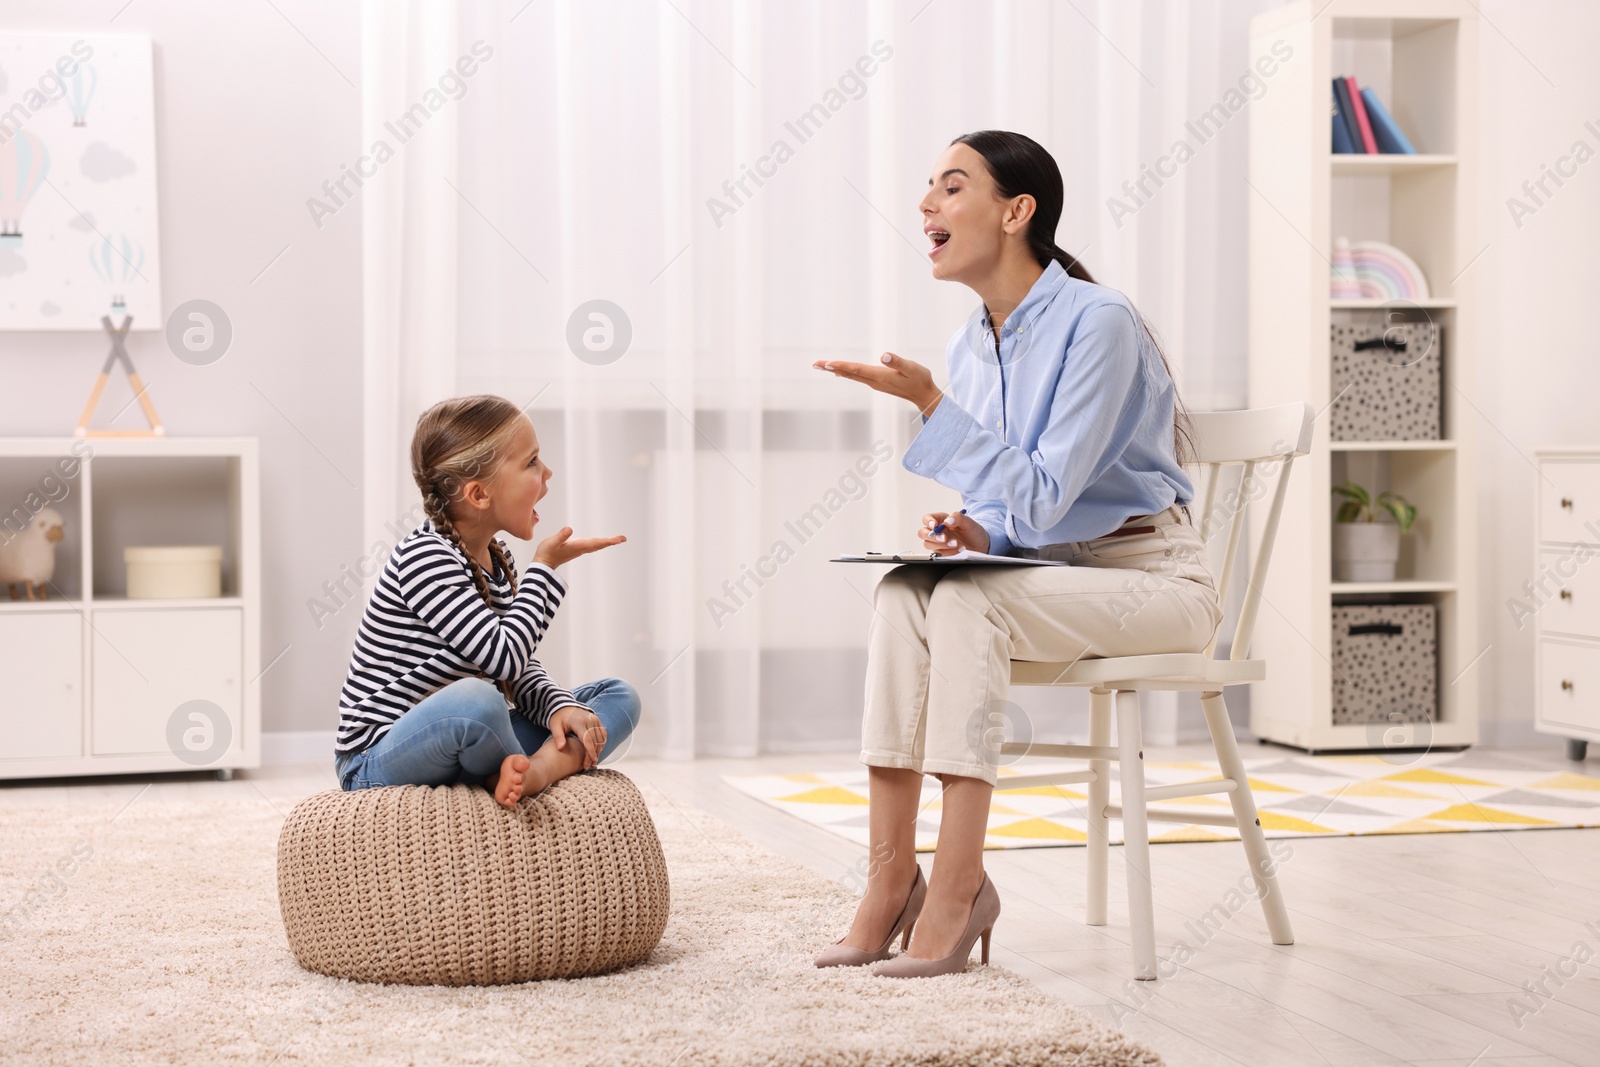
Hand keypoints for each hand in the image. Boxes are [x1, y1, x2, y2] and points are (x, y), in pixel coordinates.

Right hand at [534, 527, 625, 568]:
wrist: (543, 564)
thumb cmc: (546, 552)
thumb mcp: (552, 542)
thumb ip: (561, 536)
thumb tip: (569, 529)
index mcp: (578, 546)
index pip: (597, 542)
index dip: (608, 541)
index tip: (619, 540)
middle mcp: (581, 548)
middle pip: (599, 544)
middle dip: (611, 541)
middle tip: (623, 538)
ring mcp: (579, 550)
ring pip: (596, 545)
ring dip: (606, 542)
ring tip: (617, 540)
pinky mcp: (576, 549)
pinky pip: (591, 546)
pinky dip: (599, 543)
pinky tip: (601, 542)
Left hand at [547, 705, 605, 769]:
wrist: (566, 706)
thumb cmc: (559, 718)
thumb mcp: (554, 726)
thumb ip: (558, 737)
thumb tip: (561, 748)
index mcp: (579, 722)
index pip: (587, 739)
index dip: (589, 752)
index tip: (589, 763)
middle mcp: (590, 720)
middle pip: (595, 741)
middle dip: (593, 755)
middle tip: (588, 766)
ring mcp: (595, 720)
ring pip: (601, 739)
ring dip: (598, 751)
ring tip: (592, 761)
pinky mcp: (598, 721)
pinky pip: (603, 735)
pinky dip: (601, 744)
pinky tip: (596, 751)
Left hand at [812, 352, 942, 416]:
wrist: (924, 395)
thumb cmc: (920, 379)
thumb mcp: (912, 367)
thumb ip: (897, 362)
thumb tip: (883, 355)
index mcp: (880, 376)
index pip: (857, 370)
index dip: (842, 365)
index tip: (827, 363)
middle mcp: (874, 381)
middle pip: (849, 373)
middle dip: (832, 368)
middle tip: (815, 364)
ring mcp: (874, 383)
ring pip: (851, 375)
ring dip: (836, 370)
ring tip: (822, 365)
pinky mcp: (877, 382)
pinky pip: (856, 377)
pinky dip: (845, 372)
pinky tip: (838, 372)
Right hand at [918, 511, 989, 555]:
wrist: (981, 545)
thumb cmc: (973, 531)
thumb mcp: (968, 521)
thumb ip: (958, 517)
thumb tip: (947, 521)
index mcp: (941, 520)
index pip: (927, 519)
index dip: (928, 521)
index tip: (934, 525)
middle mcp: (937, 531)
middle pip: (923, 533)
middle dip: (932, 536)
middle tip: (944, 538)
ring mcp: (938, 543)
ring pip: (928, 544)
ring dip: (941, 545)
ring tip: (956, 544)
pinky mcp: (942, 553)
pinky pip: (939, 554)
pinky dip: (949, 552)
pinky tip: (960, 550)